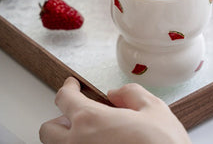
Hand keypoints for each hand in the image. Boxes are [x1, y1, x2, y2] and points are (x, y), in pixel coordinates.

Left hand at [39, 77, 190, 143]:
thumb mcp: (153, 108)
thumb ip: (130, 93)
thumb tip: (116, 94)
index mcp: (91, 120)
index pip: (65, 97)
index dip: (68, 87)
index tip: (72, 85)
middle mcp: (78, 143)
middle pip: (49, 129)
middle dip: (61, 118)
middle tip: (80, 114)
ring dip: (67, 137)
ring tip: (91, 133)